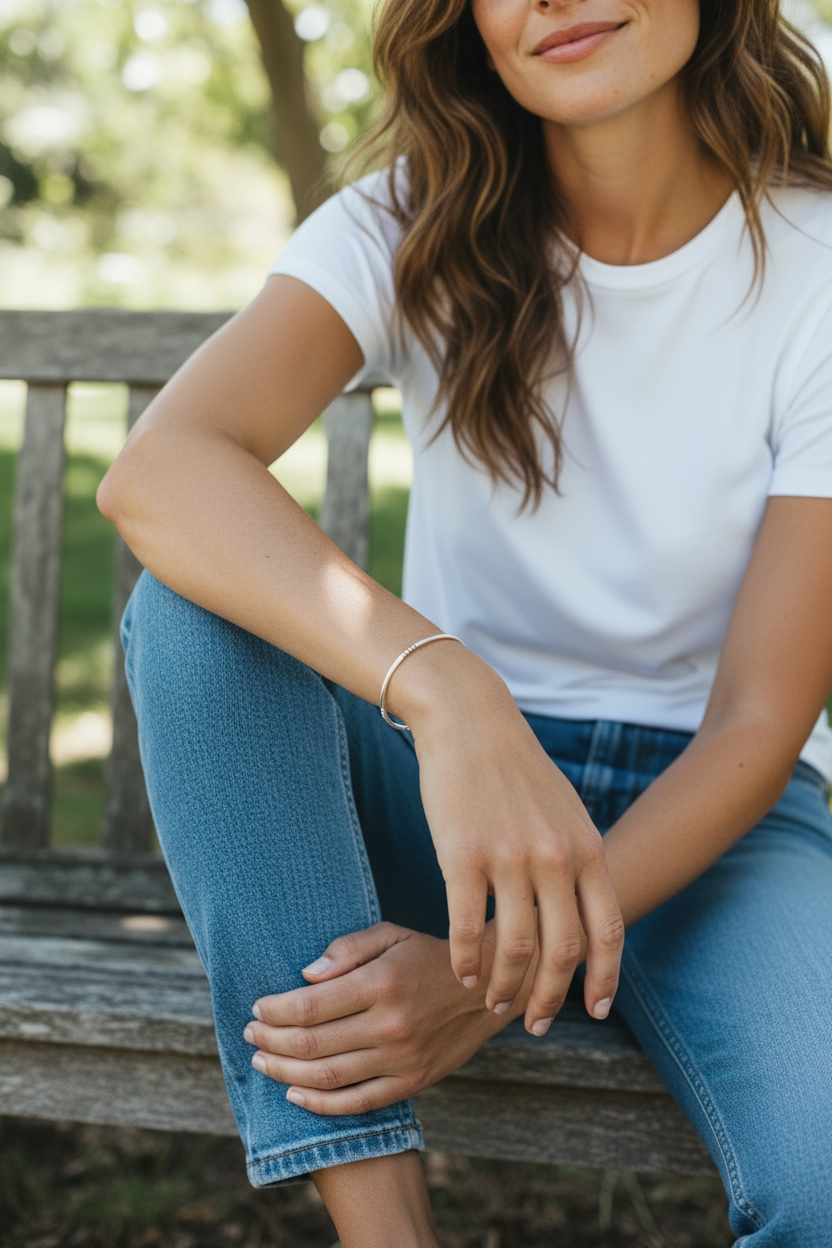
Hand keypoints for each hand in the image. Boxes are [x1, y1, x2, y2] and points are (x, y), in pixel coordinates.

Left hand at [243, 920, 521, 1115]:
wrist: (489, 987)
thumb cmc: (430, 955)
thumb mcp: (391, 934)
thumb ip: (347, 950)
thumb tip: (305, 976)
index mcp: (381, 984)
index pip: (310, 1006)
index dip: (274, 1011)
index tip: (257, 1008)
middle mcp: (390, 1025)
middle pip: (312, 1044)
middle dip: (271, 1040)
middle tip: (250, 1034)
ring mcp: (402, 1059)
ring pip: (329, 1077)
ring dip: (286, 1072)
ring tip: (262, 1061)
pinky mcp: (413, 1082)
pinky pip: (359, 1102)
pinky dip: (322, 1104)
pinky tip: (295, 1094)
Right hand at [403, 657, 623, 1033]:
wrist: (469, 720)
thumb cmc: (514, 768)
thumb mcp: (564, 811)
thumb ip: (577, 859)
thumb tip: (584, 910)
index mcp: (587, 849)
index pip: (608, 931)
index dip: (603, 979)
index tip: (594, 1011)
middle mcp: (555, 858)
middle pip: (563, 950)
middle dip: (551, 997)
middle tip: (534, 1023)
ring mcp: (509, 857)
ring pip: (515, 946)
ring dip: (505, 985)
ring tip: (492, 1001)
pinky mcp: (462, 854)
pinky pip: (467, 925)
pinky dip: (464, 959)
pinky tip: (460, 973)